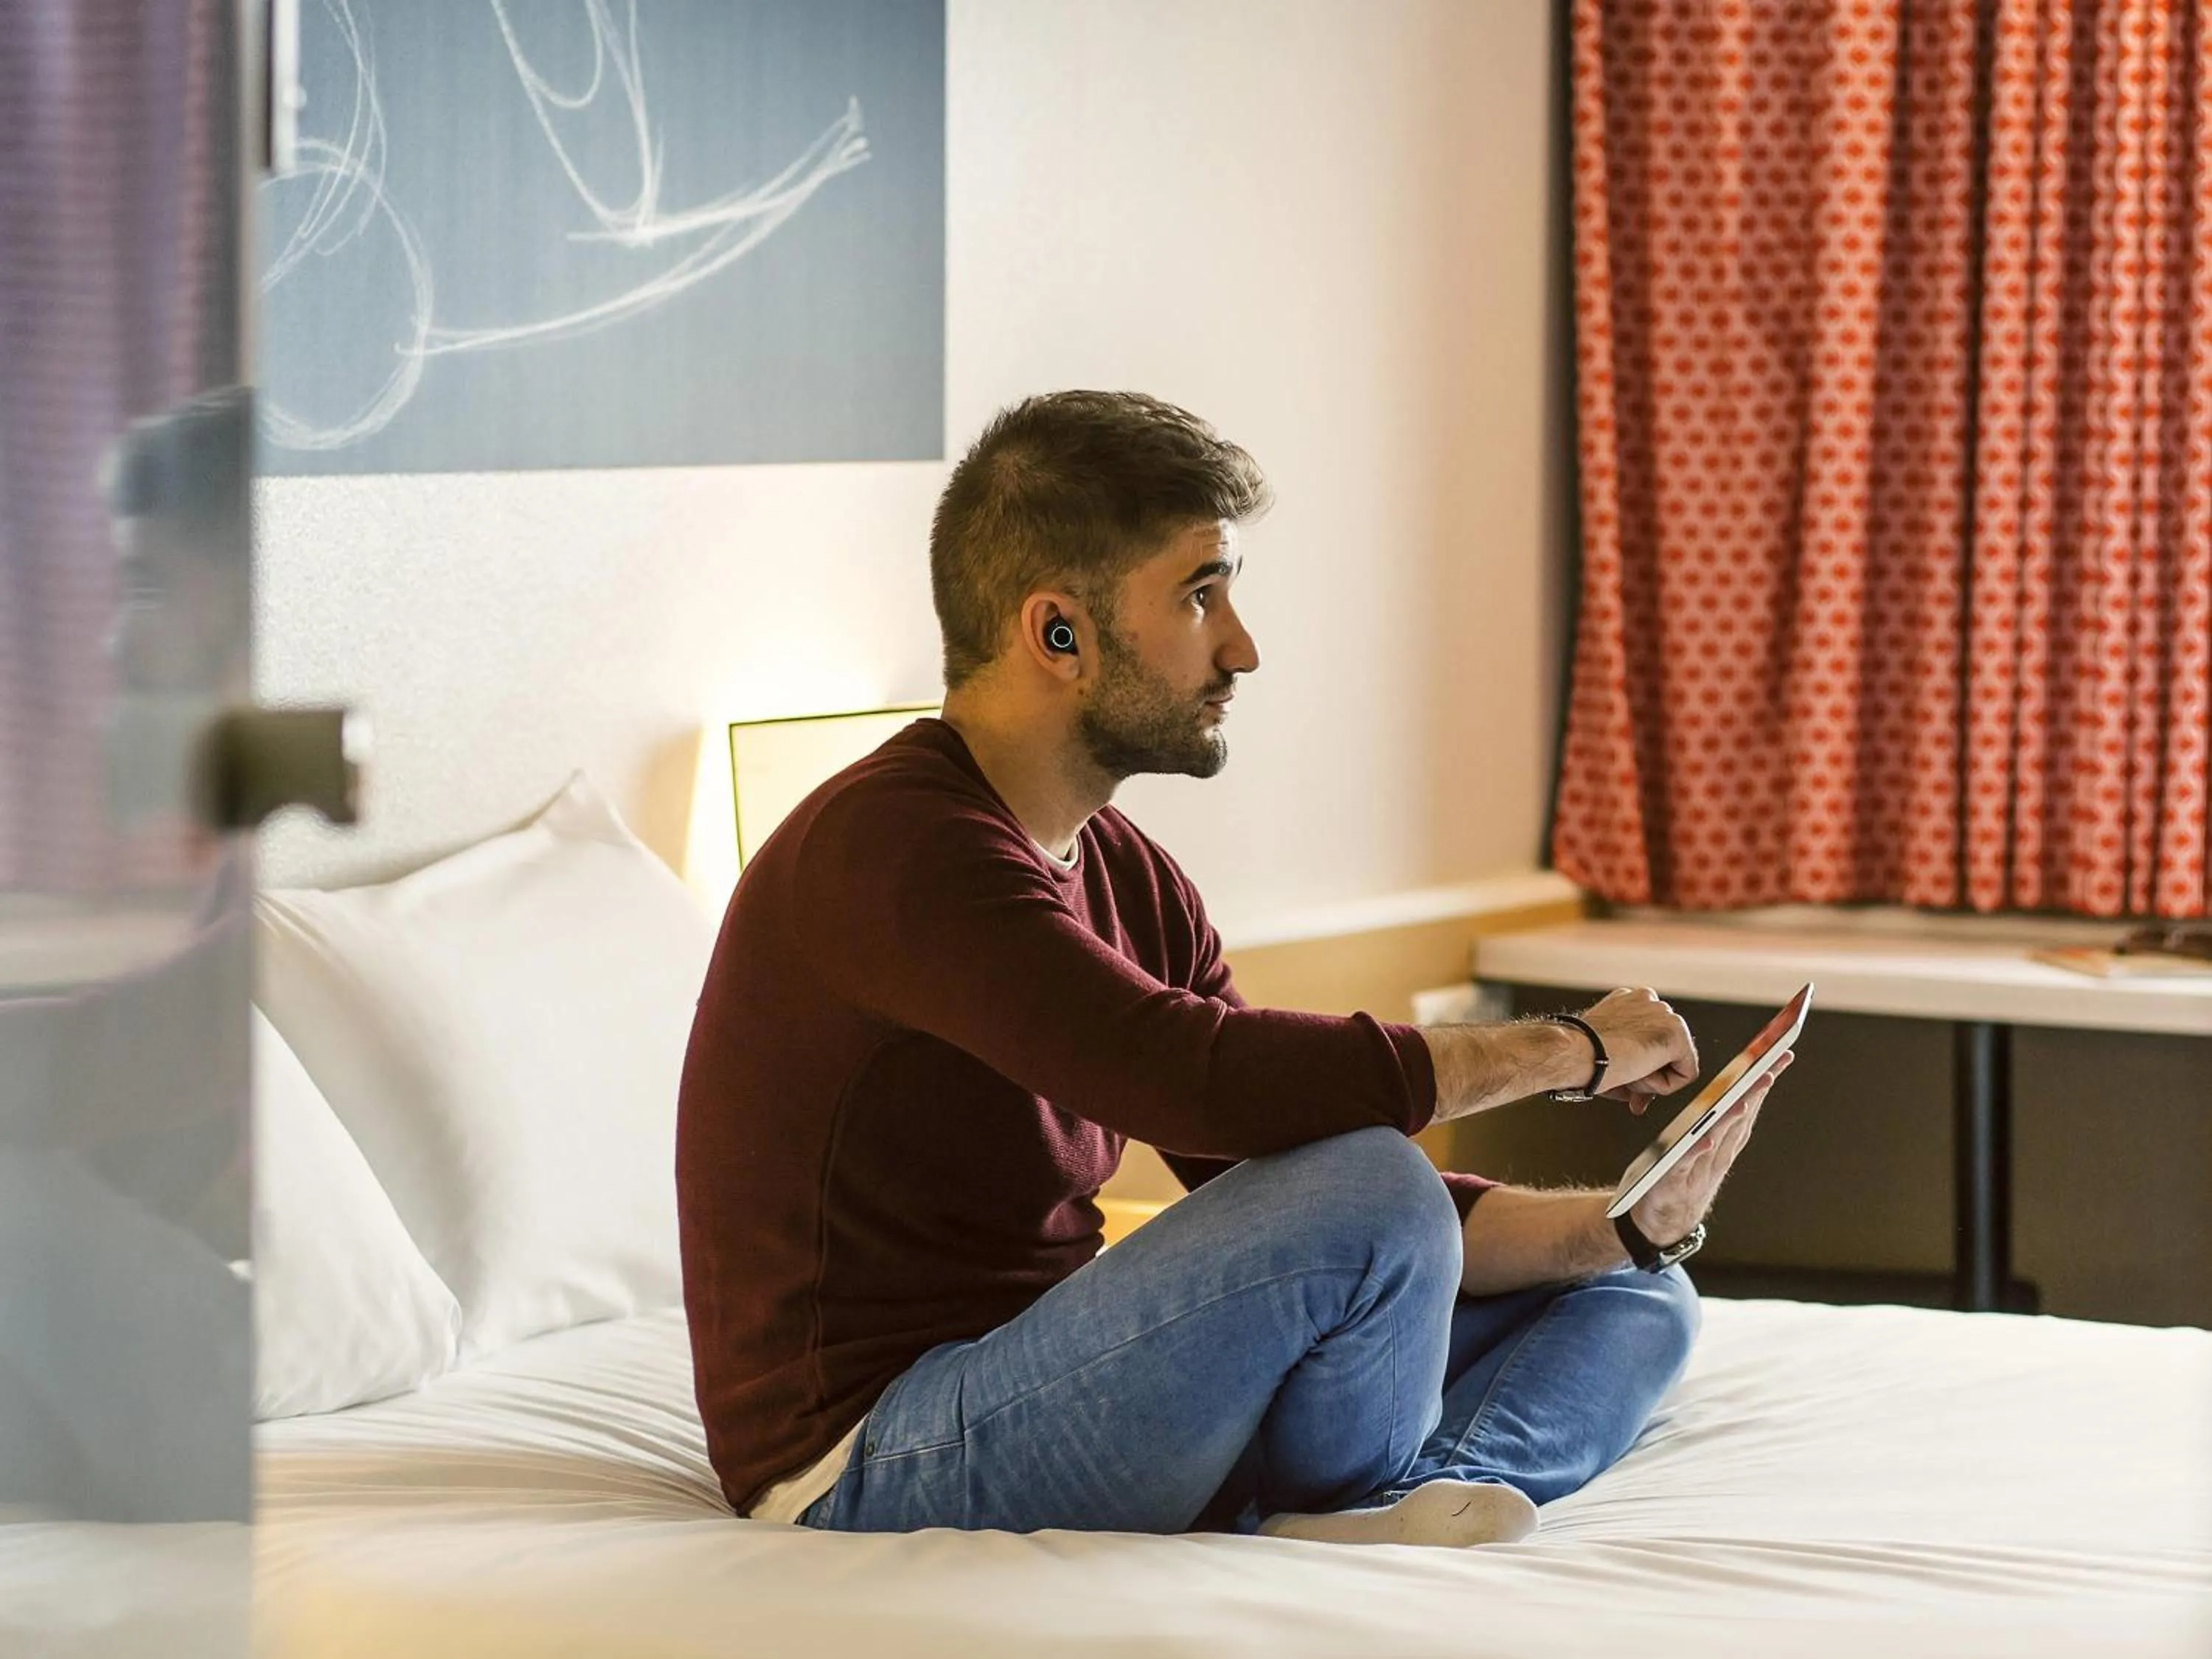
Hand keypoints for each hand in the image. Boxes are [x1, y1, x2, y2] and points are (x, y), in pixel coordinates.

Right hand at [1579, 987, 1697, 1113]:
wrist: (1576, 1053)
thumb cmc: (1580, 1053)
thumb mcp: (1608, 1049)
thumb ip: (1630, 1061)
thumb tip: (1639, 1094)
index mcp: (1630, 1000)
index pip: (1650, 1035)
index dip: (1641, 1064)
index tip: (1628, 1079)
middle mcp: (1649, 1001)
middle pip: (1666, 1048)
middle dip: (1651, 1075)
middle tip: (1633, 1095)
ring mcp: (1665, 1015)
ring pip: (1676, 1061)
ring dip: (1653, 1078)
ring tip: (1628, 1076)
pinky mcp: (1677, 1034)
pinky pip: (1685, 1074)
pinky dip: (1664, 1086)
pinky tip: (1639, 1076)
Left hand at [1629, 1051, 1791, 1247]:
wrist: (1659, 1224)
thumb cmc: (1679, 1180)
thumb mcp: (1699, 1148)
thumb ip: (1714, 1124)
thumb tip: (1731, 1090)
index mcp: (1722, 1144)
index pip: (1746, 1108)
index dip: (1761, 1085)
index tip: (1777, 1059)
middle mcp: (1716, 1156)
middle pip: (1738, 1121)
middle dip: (1754, 1095)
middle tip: (1768, 1070)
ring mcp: (1698, 1171)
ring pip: (1718, 1140)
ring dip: (1731, 1120)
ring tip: (1743, 1098)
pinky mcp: (1675, 1183)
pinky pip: (1686, 1164)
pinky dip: (1697, 1152)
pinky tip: (1705, 1138)